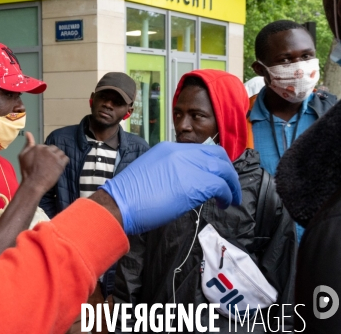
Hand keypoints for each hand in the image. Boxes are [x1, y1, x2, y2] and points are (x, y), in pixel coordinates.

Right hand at [18, 132, 68, 192]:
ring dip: (58, 158)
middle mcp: (47, 150)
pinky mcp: (60, 163)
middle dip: (52, 154)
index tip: (42, 161)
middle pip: (54, 148)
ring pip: (60, 152)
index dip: (44, 154)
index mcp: (38, 147)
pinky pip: (66, 158)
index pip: (45, 147)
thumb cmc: (26, 171)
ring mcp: (54, 156)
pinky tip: (59, 167)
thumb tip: (28, 132)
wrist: (33, 183)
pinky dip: (63, 162)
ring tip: (54, 165)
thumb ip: (27, 144)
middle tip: (48, 164)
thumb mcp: (23, 156)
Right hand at [99, 142, 240, 234]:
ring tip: (230, 197)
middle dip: (227, 170)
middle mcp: (180, 152)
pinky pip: (221, 186)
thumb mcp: (150, 173)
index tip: (217, 175)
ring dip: (231, 184)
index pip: (200, 150)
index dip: (213, 163)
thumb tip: (184, 183)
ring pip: (223, 169)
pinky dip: (227, 195)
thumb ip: (169, 171)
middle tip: (229, 185)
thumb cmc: (129, 195)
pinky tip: (224, 203)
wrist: (120, 203)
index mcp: (168, 149)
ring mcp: (188, 166)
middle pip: (216, 154)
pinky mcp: (195, 183)